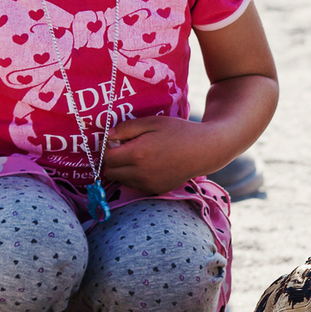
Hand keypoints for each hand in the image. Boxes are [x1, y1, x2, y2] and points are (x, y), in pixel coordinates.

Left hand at [101, 116, 216, 194]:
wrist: (203, 150)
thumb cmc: (178, 132)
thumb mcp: (152, 122)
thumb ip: (126, 128)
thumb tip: (107, 137)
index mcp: (138, 154)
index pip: (107, 158)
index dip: (107, 148)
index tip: (116, 140)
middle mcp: (141, 173)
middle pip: (109, 172)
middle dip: (112, 160)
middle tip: (123, 148)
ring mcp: (148, 184)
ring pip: (121, 180)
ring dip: (122, 169)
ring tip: (137, 156)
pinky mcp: (155, 189)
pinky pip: (134, 185)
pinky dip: (134, 176)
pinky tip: (147, 165)